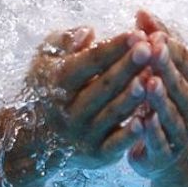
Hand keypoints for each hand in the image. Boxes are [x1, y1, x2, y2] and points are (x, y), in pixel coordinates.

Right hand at [27, 26, 151, 167]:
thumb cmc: (48, 86)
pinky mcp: (96, 155)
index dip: (113, 48)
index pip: (89, 62)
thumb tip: (88, 31)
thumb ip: (64, 41)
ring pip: (112, 113)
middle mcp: (68, 110)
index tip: (136, 33)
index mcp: (57, 82)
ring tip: (154, 76)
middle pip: (103, 86)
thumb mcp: (45, 58)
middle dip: (128, 66)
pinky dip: (132, 133)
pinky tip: (148, 118)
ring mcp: (82, 134)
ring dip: (134, 95)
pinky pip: (116, 143)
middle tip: (150, 48)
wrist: (33, 139)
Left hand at [127, 10, 187, 179]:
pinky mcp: (168, 156)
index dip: (173, 48)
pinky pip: (161, 143)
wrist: (180, 157)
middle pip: (182, 86)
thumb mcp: (167, 68)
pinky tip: (140, 121)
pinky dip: (153, 133)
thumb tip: (141, 12)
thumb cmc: (170, 99)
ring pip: (173, 114)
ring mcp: (185, 134)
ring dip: (160, 99)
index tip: (155, 34)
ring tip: (148, 83)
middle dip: (168, 67)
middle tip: (153, 49)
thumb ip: (156, 40)